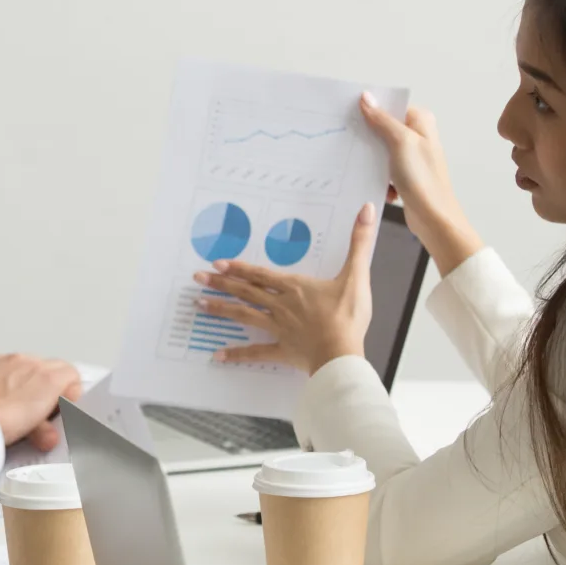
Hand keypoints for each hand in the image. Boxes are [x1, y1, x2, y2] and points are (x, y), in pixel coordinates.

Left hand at [0, 355, 82, 451]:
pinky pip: (0, 367)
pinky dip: (2, 379)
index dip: (70, 394)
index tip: (63, 410)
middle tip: (41, 410)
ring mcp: (5, 361)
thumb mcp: (39, 432)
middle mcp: (28, 362)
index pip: (71, 375)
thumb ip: (48, 429)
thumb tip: (49, 437)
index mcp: (48, 376)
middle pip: (48, 368)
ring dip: (26, 380)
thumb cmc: (8, 425)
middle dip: (48, 386)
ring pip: (24, 364)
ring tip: (17, 404)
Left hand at [193, 202, 379, 373]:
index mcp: (295, 288)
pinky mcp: (281, 350)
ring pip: (244, 315)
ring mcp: (278, 328)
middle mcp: (280, 305)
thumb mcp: (356, 275)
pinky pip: (255, 352)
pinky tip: (218, 355)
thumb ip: (360, 242)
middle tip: (197, 278)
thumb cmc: (348, 316)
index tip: (217, 263)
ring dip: (221, 309)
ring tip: (199, 304)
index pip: (261, 275)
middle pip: (246, 291)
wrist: (343, 353)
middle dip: (220, 283)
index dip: (239, 268)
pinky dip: (237, 354)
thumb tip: (368, 209)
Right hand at [360, 93, 482, 275]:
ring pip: (380, 149)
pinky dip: (377, 175)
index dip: (371, 109)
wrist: (433, 218)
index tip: (350, 112)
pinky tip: (376, 183)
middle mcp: (418, 137)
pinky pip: (382, 168)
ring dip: (370, 159)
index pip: (391, 106)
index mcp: (421, 122)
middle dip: (367, 135)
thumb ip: (383, 120)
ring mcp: (411, 157)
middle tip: (349, 138)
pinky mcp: (404, 175)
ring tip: (361, 165)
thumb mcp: (401, 143)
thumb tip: (367, 98)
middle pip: (383, 127)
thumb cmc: (424, 180)